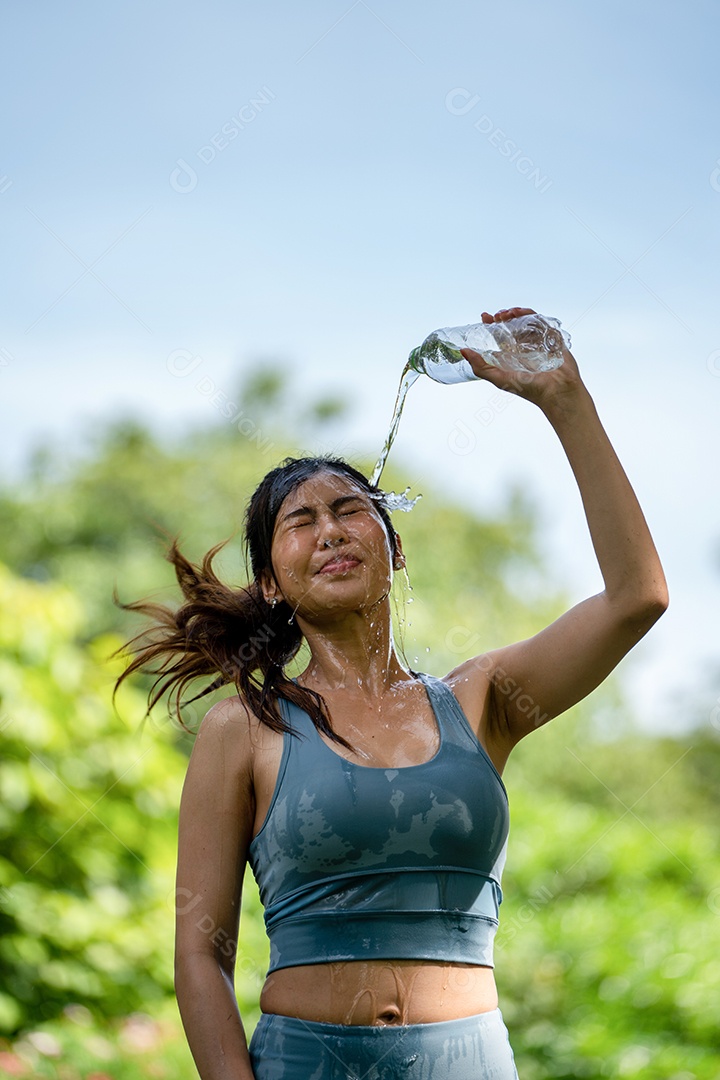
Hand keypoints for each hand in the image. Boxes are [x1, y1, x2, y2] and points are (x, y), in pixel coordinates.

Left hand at [460, 306, 582, 413]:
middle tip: (496, 315)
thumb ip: (481, 367)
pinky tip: (520, 313)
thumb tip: (463, 351)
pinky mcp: (552, 338)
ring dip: (516, 314)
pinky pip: (541, 321)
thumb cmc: (529, 389)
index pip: (499, 336)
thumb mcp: (499, 378)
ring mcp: (538, 342)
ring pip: (526, 321)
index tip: (484, 317)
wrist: (556, 392)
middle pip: (512, 326)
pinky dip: (531, 314)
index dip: (491, 325)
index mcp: (512, 357)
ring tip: (507, 313)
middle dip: (503, 318)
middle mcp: (524, 348)